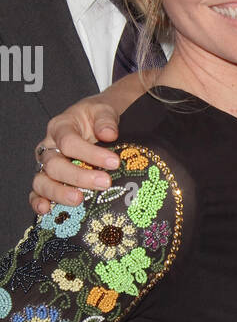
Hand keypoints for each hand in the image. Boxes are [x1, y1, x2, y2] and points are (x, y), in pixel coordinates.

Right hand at [30, 94, 123, 213]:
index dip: (91, 154)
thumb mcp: (104, 110)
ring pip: (42, 181)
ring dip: (58, 193)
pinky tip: (47, 210)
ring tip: (79, 199)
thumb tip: (109, 134)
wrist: (95, 121)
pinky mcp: (48, 181)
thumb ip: (105, 120)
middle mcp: (49, 147)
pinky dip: (38, 202)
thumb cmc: (98, 117)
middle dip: (79, 176)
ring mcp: (46, 166)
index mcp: (60, 127)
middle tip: (104, 183)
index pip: (69, 142)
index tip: (114, 162)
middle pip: (54, 165)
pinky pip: (37, 193)